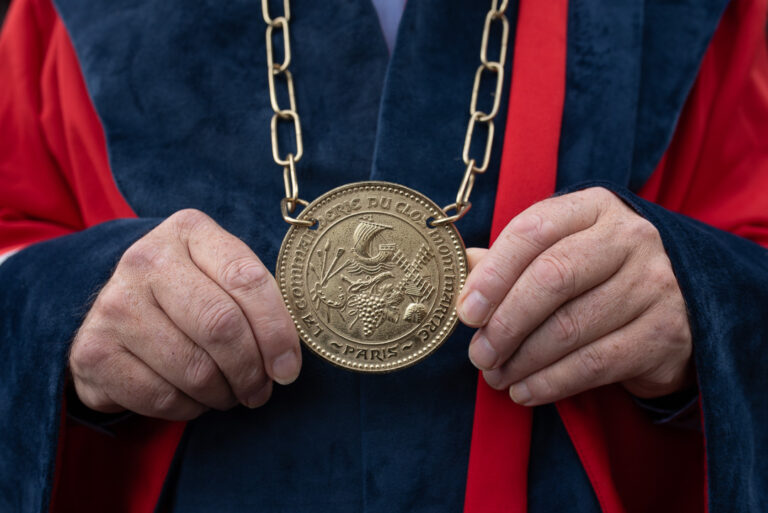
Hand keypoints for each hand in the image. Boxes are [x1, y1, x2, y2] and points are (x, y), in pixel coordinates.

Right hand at [69, 209, 300, 420]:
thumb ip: (256, 301)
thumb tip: (286, 363)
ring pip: (194, 370)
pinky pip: (162, 397)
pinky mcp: (93, 350)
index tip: (288, 368)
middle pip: (221, 326)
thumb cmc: (189, 294)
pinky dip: (189, 409)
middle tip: (260, 390)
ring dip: (223, 394)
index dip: (276, 331)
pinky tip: (193, 398)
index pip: (247, 280)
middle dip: (251, 370)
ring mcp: (114, 304)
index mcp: (189, 231)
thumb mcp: (222, 276)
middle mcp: (146, 260)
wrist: (118, 311)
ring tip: (228, 393)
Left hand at [457, 187, 693, 405]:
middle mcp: (630, 238)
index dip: (493, 274)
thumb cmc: (598, 273)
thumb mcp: (559, 249)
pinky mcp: (664, 332)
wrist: (681, 301)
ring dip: (523, 359)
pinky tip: (525, 391)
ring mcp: (653, 284)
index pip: (532, 231)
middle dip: (505, 323)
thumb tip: (459, 267)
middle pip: (552, 278)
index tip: (466, 312)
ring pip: (571, 326)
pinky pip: (595, 363)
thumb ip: (509, 258)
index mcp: (594, 207)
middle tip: (478, 354)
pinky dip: (552, 382)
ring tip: (495, 376)